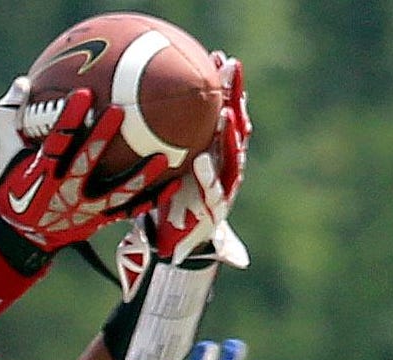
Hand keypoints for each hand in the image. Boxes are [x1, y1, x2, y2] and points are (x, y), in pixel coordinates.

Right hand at [0, 89, 174, 275]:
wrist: (24, 235)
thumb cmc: (16, 186)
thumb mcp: (6, 155)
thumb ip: (10, 118)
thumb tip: (23, 82)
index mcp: (41, 174)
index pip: (55, 144)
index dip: (67, 120)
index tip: (82, 95)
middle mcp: (64, 193)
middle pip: (83, 164)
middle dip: (99, 139)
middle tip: (118, 111)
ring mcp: (85, 210)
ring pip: (115, 193)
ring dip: (139, 177)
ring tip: (163, 158)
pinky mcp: (100, 220)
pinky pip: (130, 211)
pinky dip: (153, 200)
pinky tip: (176, 184)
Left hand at [99, 57, 251, 359]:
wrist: (170, 264)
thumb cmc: (167, 222)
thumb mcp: (165, 191)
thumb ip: (172, 170)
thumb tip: (158, 154)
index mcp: (215, 159)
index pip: (225, 117)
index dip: (227, 89)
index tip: (224, 61)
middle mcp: (223, 173)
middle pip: (234, 127)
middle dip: (234, 96)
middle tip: (230, 65)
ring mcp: (220, 194)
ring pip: (230, 158)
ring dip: (230, 133)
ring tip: (227, 106)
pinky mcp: (210, 218)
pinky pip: (210, 193)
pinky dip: (204, 177)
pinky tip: (198, 159)